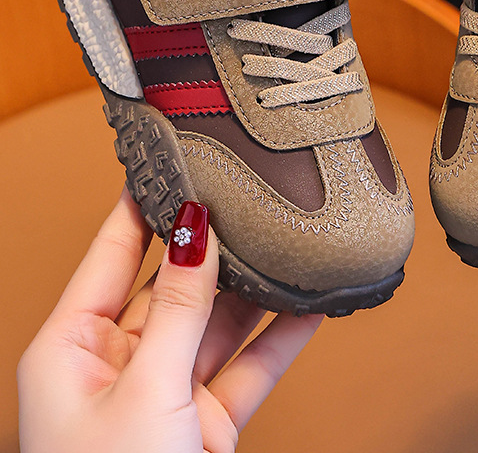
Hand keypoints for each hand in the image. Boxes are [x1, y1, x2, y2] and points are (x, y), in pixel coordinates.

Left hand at [18, 191, 321, 452]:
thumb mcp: (144, 388)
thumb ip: (178, 306)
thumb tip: (194, 227)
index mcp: (71, 345)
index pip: (112, 250)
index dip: (143, 201)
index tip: (174, 155)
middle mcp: (116, 360)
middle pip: (172, 283)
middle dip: (213, 244)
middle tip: (249, 194)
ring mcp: (164, 389)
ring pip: (217, 321)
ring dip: (255, 288)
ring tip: (289, 242)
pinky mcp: (204, 419)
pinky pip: (247, 364)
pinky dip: (280, 338)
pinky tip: (311, 306)